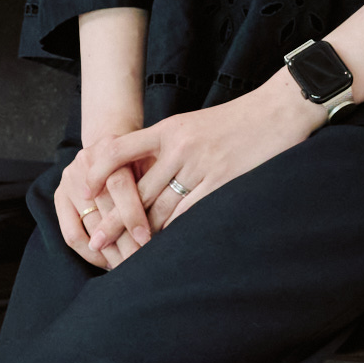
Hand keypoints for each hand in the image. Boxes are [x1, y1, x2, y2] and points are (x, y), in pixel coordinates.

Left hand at [50, 85, 318, 268]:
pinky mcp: (223, 182)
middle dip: (116, 219)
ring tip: (125, 253)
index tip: (83, 192)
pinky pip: (190, 213)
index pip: (119, 150)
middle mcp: (178, 147)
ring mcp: (200, 166)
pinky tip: (164, 249)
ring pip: (162, 207)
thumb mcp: (194, 123)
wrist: (280, 109)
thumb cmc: (238, 119)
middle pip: (138, 190)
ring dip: (143, 233)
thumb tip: (142, 171)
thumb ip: (167, 145)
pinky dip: (175, 233)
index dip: (97, 171)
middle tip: (97, 241)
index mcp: (168, 129)